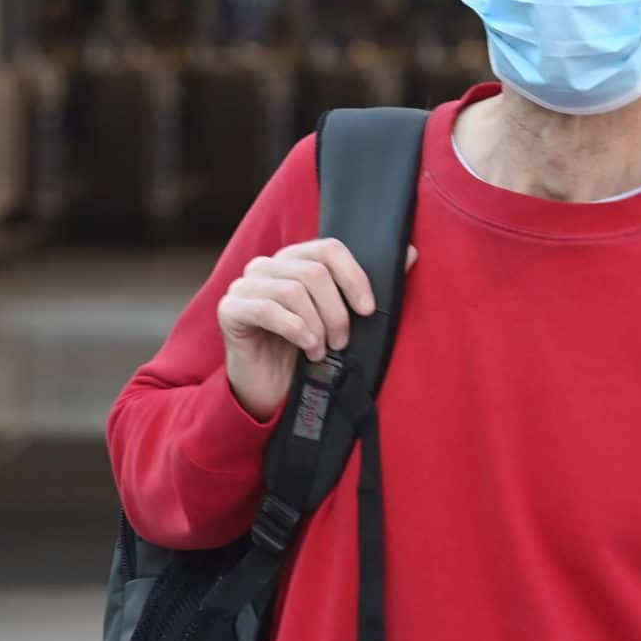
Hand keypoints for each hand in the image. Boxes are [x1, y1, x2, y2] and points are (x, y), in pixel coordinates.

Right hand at [218, 240, 409, 421]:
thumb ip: (370, 286)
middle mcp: (267, 266)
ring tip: (322, 350)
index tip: (368, 309)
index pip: (330, 249)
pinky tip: (306, 349)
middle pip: (314, 273)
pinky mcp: (230, 309)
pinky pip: (267, 309)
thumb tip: (411, 252)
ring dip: (316, 326)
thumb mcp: (343, 319)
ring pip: (293, 291)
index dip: (354, 276)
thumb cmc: (307, 351)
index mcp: (294, 260)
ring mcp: (244, 285)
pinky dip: (295, 330)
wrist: (271, 392)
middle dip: (336, 312)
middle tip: (342, 342)